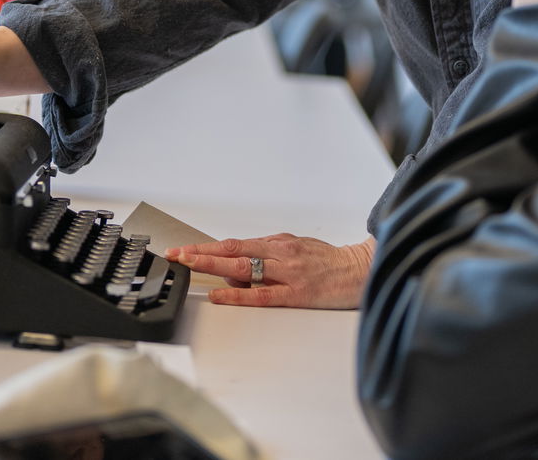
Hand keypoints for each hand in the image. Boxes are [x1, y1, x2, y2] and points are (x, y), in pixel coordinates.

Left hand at [164, 234, 375, 308]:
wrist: (361, 271)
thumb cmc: (328, 262)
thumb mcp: (296, 250)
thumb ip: (266, 258)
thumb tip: (235, 271)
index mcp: (278, 243)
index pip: (234, 243)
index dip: (206, 246)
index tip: (182, 249)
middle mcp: (279, 253)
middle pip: (232, 251)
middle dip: (201, 253)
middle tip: (176, 255)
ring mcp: (287, 272)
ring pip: (243, 267)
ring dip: (213, 266)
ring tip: (190, 266)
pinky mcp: (297, 293)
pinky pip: (261, 294)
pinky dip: (237, 294)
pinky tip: (221, 294)